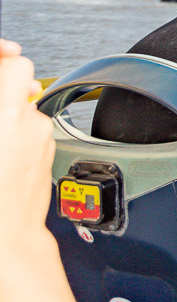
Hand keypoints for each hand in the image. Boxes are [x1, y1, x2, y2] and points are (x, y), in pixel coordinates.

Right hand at [0, 46, 54, 248]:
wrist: (3, 240)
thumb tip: (4, 73)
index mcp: (5, 114)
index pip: (15, 65)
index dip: (3, 62)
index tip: (0, 61)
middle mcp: (29, 122)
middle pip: (19, 86)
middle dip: (2, 94)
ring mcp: (41, 140)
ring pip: (24, 112)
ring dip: (8, 119)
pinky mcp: (47, 156)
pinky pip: (30, 135)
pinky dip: (15, 138)